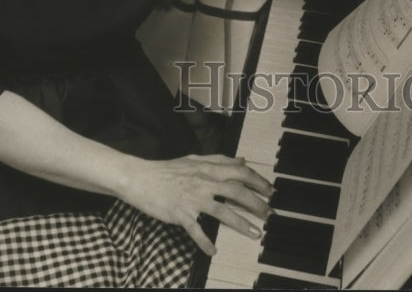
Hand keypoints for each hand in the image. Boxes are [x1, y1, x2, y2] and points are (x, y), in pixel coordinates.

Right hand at [122, 153, 272, 255]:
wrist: (140, 178)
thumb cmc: (167, 170)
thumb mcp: (194, 160)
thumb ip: (219, 160)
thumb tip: (242, 160)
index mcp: (207, 168)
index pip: (240, 172)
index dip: (258, 181)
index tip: (270, 191)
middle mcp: (204, 182)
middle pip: (237, 192)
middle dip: (257, 203)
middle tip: (270, 214)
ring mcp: (193, 199)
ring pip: (223, 211)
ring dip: (241, 224)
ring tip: (255, 233)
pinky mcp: (181, 214)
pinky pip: (196, 231)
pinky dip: (205, 243)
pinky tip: (213, 251)